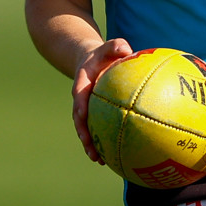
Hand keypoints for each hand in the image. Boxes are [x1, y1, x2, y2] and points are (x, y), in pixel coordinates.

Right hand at [72, 38, 133, 162]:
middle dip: (83, 132)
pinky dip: (101, 142)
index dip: (79, 103)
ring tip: (98, 159)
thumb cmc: (104, 54)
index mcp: (83, 81)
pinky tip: (112, 157)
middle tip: (89, 145)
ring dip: (90, 144)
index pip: (79, 93)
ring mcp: (86, 108)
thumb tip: (126, 48)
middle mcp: (82, 98)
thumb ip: (115, 45)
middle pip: (79, 117)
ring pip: (86, 128)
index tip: (82, 113)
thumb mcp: (108, 46)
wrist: (92, 60)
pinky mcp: (93, 115)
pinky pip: (96, 129)